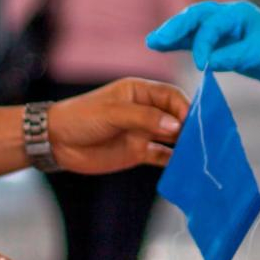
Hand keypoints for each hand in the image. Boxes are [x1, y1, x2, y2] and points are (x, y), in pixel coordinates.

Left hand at [49, 77, 188, 173]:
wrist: (56, 141)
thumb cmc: (81, 117)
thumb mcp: (112, 113)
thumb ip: (144, 118)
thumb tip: (177, 125)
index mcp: (140, 92)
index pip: (172, 96)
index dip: (185, 107)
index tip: (194, 122)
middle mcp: (146, 111)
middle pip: (176, 117)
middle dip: (190, 127)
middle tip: (203, 141)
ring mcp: (143, 132)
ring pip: (172, 137)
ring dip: (185, 145)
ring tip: (199, 155)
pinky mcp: (138, 152)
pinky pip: (162, 156)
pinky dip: (174, 161)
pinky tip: (184, 167)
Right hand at [146, 0, 259, 100]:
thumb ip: (232, 56)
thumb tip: (205, 62)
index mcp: (239, 13)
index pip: (210, 24)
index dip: (201, 44)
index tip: (200, 65)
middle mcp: (230, 16)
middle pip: (195, 17)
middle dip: (174, 27)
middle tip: (154, 41)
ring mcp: (227, 29)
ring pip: (195, 27)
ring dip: (175, 34)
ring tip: (154, 43)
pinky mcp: (227, 43)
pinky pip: (200, 40)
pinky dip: (184, 44)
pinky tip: (169, 49)